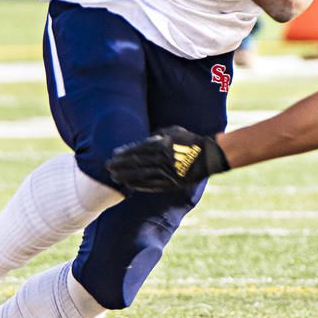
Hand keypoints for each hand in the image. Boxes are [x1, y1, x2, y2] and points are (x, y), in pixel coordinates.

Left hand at [106, 126, 229, 191]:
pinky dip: (139, 186)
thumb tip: (142, 140)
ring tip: (115, 177)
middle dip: (120, 165)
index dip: (124, 153)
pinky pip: (152, 186)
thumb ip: (157, 135)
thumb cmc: (190, 141)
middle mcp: (163, 159)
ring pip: (142, 176)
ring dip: (126, 177)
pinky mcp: (171, 183)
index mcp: (163, 145)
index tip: (114, 154)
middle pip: (137, 163)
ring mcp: (167, 172)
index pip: (138, 149)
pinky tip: (130, 185)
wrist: (208, 156)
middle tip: (108, 166)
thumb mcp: (174, 131)